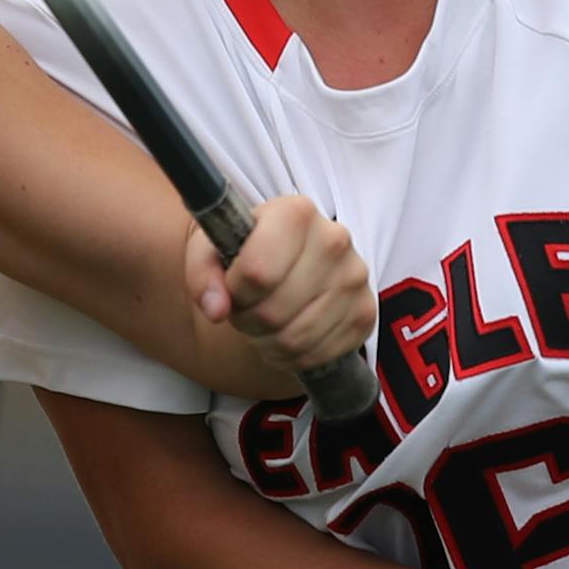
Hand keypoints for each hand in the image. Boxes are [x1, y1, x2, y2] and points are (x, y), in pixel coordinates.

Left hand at [183, 194, 374, 373]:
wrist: (289, 256)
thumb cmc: (246, 249)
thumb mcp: (211, 247)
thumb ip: (202, 272)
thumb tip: (215, 309)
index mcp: (296, 212)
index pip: (258, 271)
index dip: (235, 290)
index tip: (233, 286)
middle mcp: (334, 240)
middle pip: (274, 310)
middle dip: (248, 320)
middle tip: (245, 310)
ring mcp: (355, 278)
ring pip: (296, 339)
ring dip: (268, 343)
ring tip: (262, 324)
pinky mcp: (365, 312)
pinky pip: (319, 354)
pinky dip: (293, 356)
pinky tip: (286, 335)